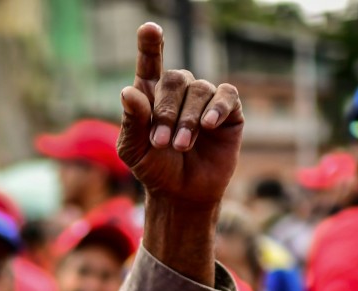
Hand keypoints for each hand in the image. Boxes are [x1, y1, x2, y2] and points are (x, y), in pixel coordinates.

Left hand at [118, 23, 242, 206]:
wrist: (181, 194)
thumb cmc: (154, 169)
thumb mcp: (133, 150)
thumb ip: (132, 121)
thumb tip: (128, 91)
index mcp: (151, 95)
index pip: (150, 63)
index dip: (150, 45)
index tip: (149, 29)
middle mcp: (179, 92)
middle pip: (175, 79)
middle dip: (166, 111)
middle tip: (160, 143)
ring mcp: (205, 100)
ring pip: (200, 90)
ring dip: (189, 119)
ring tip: (181, 146)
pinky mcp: (228, 111)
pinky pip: (226, 95)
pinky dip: (217, 108)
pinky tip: (209, 124)